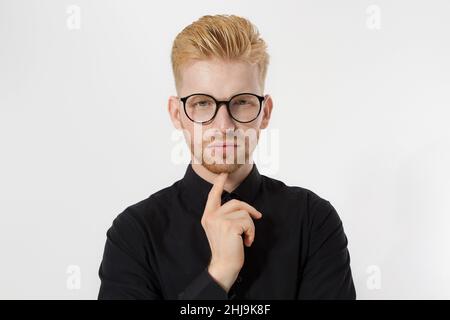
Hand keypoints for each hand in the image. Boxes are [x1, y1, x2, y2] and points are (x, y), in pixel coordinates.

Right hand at [201, 172, 262, 291]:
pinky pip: (248, 222)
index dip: (219, 184)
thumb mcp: (220, 229)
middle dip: (250, 210)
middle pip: (237, 202)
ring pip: (244, 213)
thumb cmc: (225, 249)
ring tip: (246, 238)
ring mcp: (219, 220)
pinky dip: (252, 232)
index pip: (213, 196)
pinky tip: (247, 242)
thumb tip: (243, 208)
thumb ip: (224, 216)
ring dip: (250, 226)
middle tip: (258, 217)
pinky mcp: (230, 226)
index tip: (223, 174)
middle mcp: (211, 216)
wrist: (224, 265)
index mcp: (208, 216)